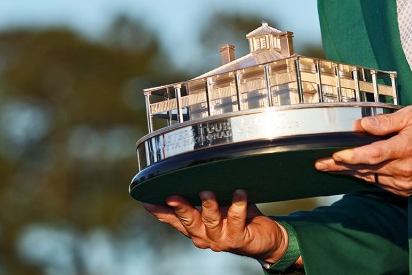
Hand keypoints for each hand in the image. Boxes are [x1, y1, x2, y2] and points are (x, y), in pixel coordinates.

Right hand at [143, 190, 288, 262]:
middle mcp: (204, 236)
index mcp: (196, 228)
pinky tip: (240, 193)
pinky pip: (237, 220)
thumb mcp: (217, 207)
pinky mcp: (238, 239)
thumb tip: (189, 173)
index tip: (147, 201)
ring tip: (207, 192)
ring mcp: (220, 239)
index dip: (160, 212)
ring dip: (208, 206)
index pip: (174, 220)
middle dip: (180, 209)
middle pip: (189, 221)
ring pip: (210, 221)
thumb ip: (202, 198)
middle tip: (172, 196)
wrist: (264, 239)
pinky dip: (238, 205)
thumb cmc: (239, 218)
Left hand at [314, 106, 411, 195]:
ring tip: (332, 168)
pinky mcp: (408, 189)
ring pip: (372, 178)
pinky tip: (355, 173)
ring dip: (352, 173)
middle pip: (366, 169)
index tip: (333, 155)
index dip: (350, 157)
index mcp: (405, 148)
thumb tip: (362, 124)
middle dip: (341, 166)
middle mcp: (404, 169)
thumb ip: (385, 121)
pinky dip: (368, 178)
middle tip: (320, 164)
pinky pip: (382, 184)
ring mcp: (406, 182)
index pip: (371, 155)